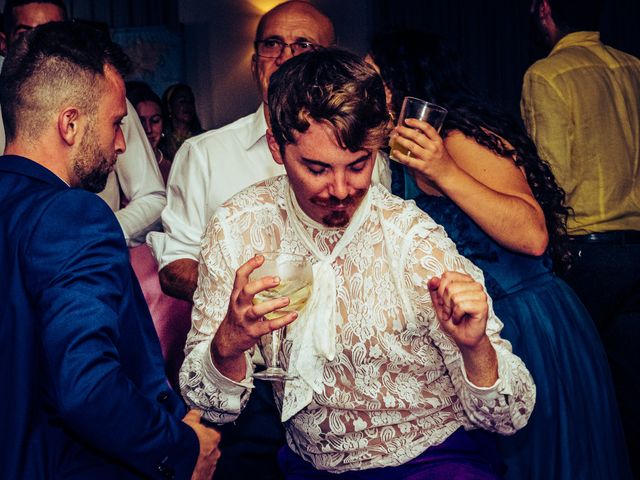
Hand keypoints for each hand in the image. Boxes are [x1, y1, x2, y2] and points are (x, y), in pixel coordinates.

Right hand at [183, 410, 220, 479]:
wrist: (179, 457)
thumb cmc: (185, 439)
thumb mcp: (189, 421)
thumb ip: (194, 416)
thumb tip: (195, 412)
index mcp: (214, 437)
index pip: (211, 435)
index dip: (202, 436)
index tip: (194, 438)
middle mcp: (215, 453)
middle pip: (209, 450)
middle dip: (200, 451)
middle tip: (189, 450)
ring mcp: (210, 466)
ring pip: (205, 463)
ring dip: (197, 463)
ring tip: (185, 461)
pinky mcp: (204, 477)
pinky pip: (201, 475)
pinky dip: (195, 473)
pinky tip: (186, 470)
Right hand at [211, 255, 297, 375]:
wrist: (228, 340)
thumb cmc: (237, 316)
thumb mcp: (238, 299)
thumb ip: (249, 286)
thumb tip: (263, 266)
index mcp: (236, 295)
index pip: (239, 276)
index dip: (249, 265)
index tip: (260, 258)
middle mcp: (239, 305)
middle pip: (247, 291)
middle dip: (261, 284)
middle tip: (277, 280)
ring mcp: (245, 319)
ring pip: (257, 310)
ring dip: (273, 304)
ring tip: (286, 300)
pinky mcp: (253, 331)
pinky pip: (268, 326)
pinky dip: (282, 321)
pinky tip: (292, 315)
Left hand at [390, 118, 455, 182]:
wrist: (449, 175)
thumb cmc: (443, 161)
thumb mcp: (441, 147)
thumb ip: (431, 141)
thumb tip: (415, 134)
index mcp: (438, 141)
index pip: (427, 128)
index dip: (416, 122)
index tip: (407, 120)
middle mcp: (433, 148)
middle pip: (416, 135)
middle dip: (405, 130)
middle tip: (398, 128)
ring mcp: (428, 157)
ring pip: (411, 146)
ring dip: (401, 140)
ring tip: (395, 137)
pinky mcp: (423, 167)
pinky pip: (409, 160)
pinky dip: (400, 156)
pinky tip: (395, 152)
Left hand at [428, 271, 488, 349]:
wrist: (463, 337)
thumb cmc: (452, 319)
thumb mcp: (439, 303)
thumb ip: (435, 290)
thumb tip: (433, 279)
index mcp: (465, 280)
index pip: (447, 275)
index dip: (440, 290)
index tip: (442, 302)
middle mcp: (475, 285)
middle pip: (450, 287)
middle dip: (445, 303)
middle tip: (448, 312)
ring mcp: (481, 295)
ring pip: (455, 296)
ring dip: (451, 310)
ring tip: (455, 316)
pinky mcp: (483, 306)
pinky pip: (461, 306)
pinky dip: (456, 315)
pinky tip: (459, 319)